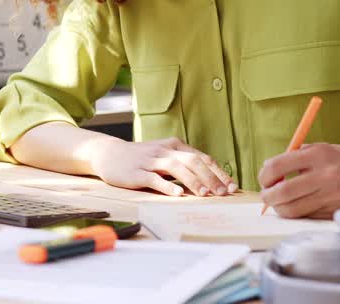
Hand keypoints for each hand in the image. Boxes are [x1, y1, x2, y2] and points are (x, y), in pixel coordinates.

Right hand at [90, 137, 238, 196]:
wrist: (108, 153)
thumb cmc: (140, 158)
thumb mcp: (163, 156)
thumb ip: (183, 164)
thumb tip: (210, 180)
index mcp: (174, 146)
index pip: (202, 158)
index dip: (218, 172)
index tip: (232, 186)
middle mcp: (164, 150)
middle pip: (192, 161)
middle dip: (211, 177)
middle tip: (224, 193)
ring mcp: (150, 160)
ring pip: (176, 167)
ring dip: (193, 181)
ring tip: (206, 194)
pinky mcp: (136, 172)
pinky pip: (154, 178)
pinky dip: (167, 185)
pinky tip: (177, 193)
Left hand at [258, 142, 339, 218]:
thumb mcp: (321, 149)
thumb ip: (295, 157)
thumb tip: (267, 169)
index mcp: (318, 155)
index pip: (277, 166)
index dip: (264, 175)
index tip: (264, 179)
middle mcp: (326, 175)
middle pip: (282, 192)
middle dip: (267, 197)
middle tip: (266, 196)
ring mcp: (334, 196)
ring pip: (293, 210)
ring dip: (280, 208)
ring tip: (280, 203)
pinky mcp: (339, 211)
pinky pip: (309, 217)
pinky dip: (299, 214)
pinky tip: (300, 206)